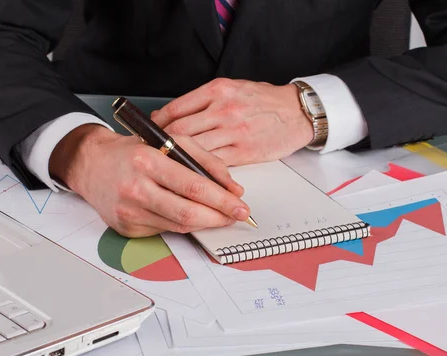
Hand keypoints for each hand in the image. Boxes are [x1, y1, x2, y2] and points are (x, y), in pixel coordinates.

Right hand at [49, 124, 249, 237]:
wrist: (92, 165)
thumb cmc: (133, 152)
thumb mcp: (170, 142)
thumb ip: (205, 161)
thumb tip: (232, 187)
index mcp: (147, 161)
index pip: (194, 186)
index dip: (222, 200)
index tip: (241, 206)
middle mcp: (135, 188)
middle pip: (188, 212)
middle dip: (219, 217)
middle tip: (236, 216)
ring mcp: (129, 211)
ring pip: (179, 225)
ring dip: (205, 223)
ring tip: (220, 217)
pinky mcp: (126, 227)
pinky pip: (165, 230)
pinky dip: (183, 224)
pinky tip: (192, 216)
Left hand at [151, 78, 313, 165]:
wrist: (297, 112)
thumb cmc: (264, 101)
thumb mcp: (232, 89)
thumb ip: (203, 102)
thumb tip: (171, 116)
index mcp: (217, 90)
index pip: (175, 109)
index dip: (157, 125)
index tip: (149, 135)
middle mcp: (223, 109)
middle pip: (179, 131)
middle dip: (162, 146)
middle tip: (152, 156)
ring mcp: (233, 131)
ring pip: (194, 150)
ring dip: (179, 162)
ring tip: (168, 169)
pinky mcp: (244, 151)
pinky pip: (214, 164)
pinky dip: (200, 171)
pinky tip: (193, 175)